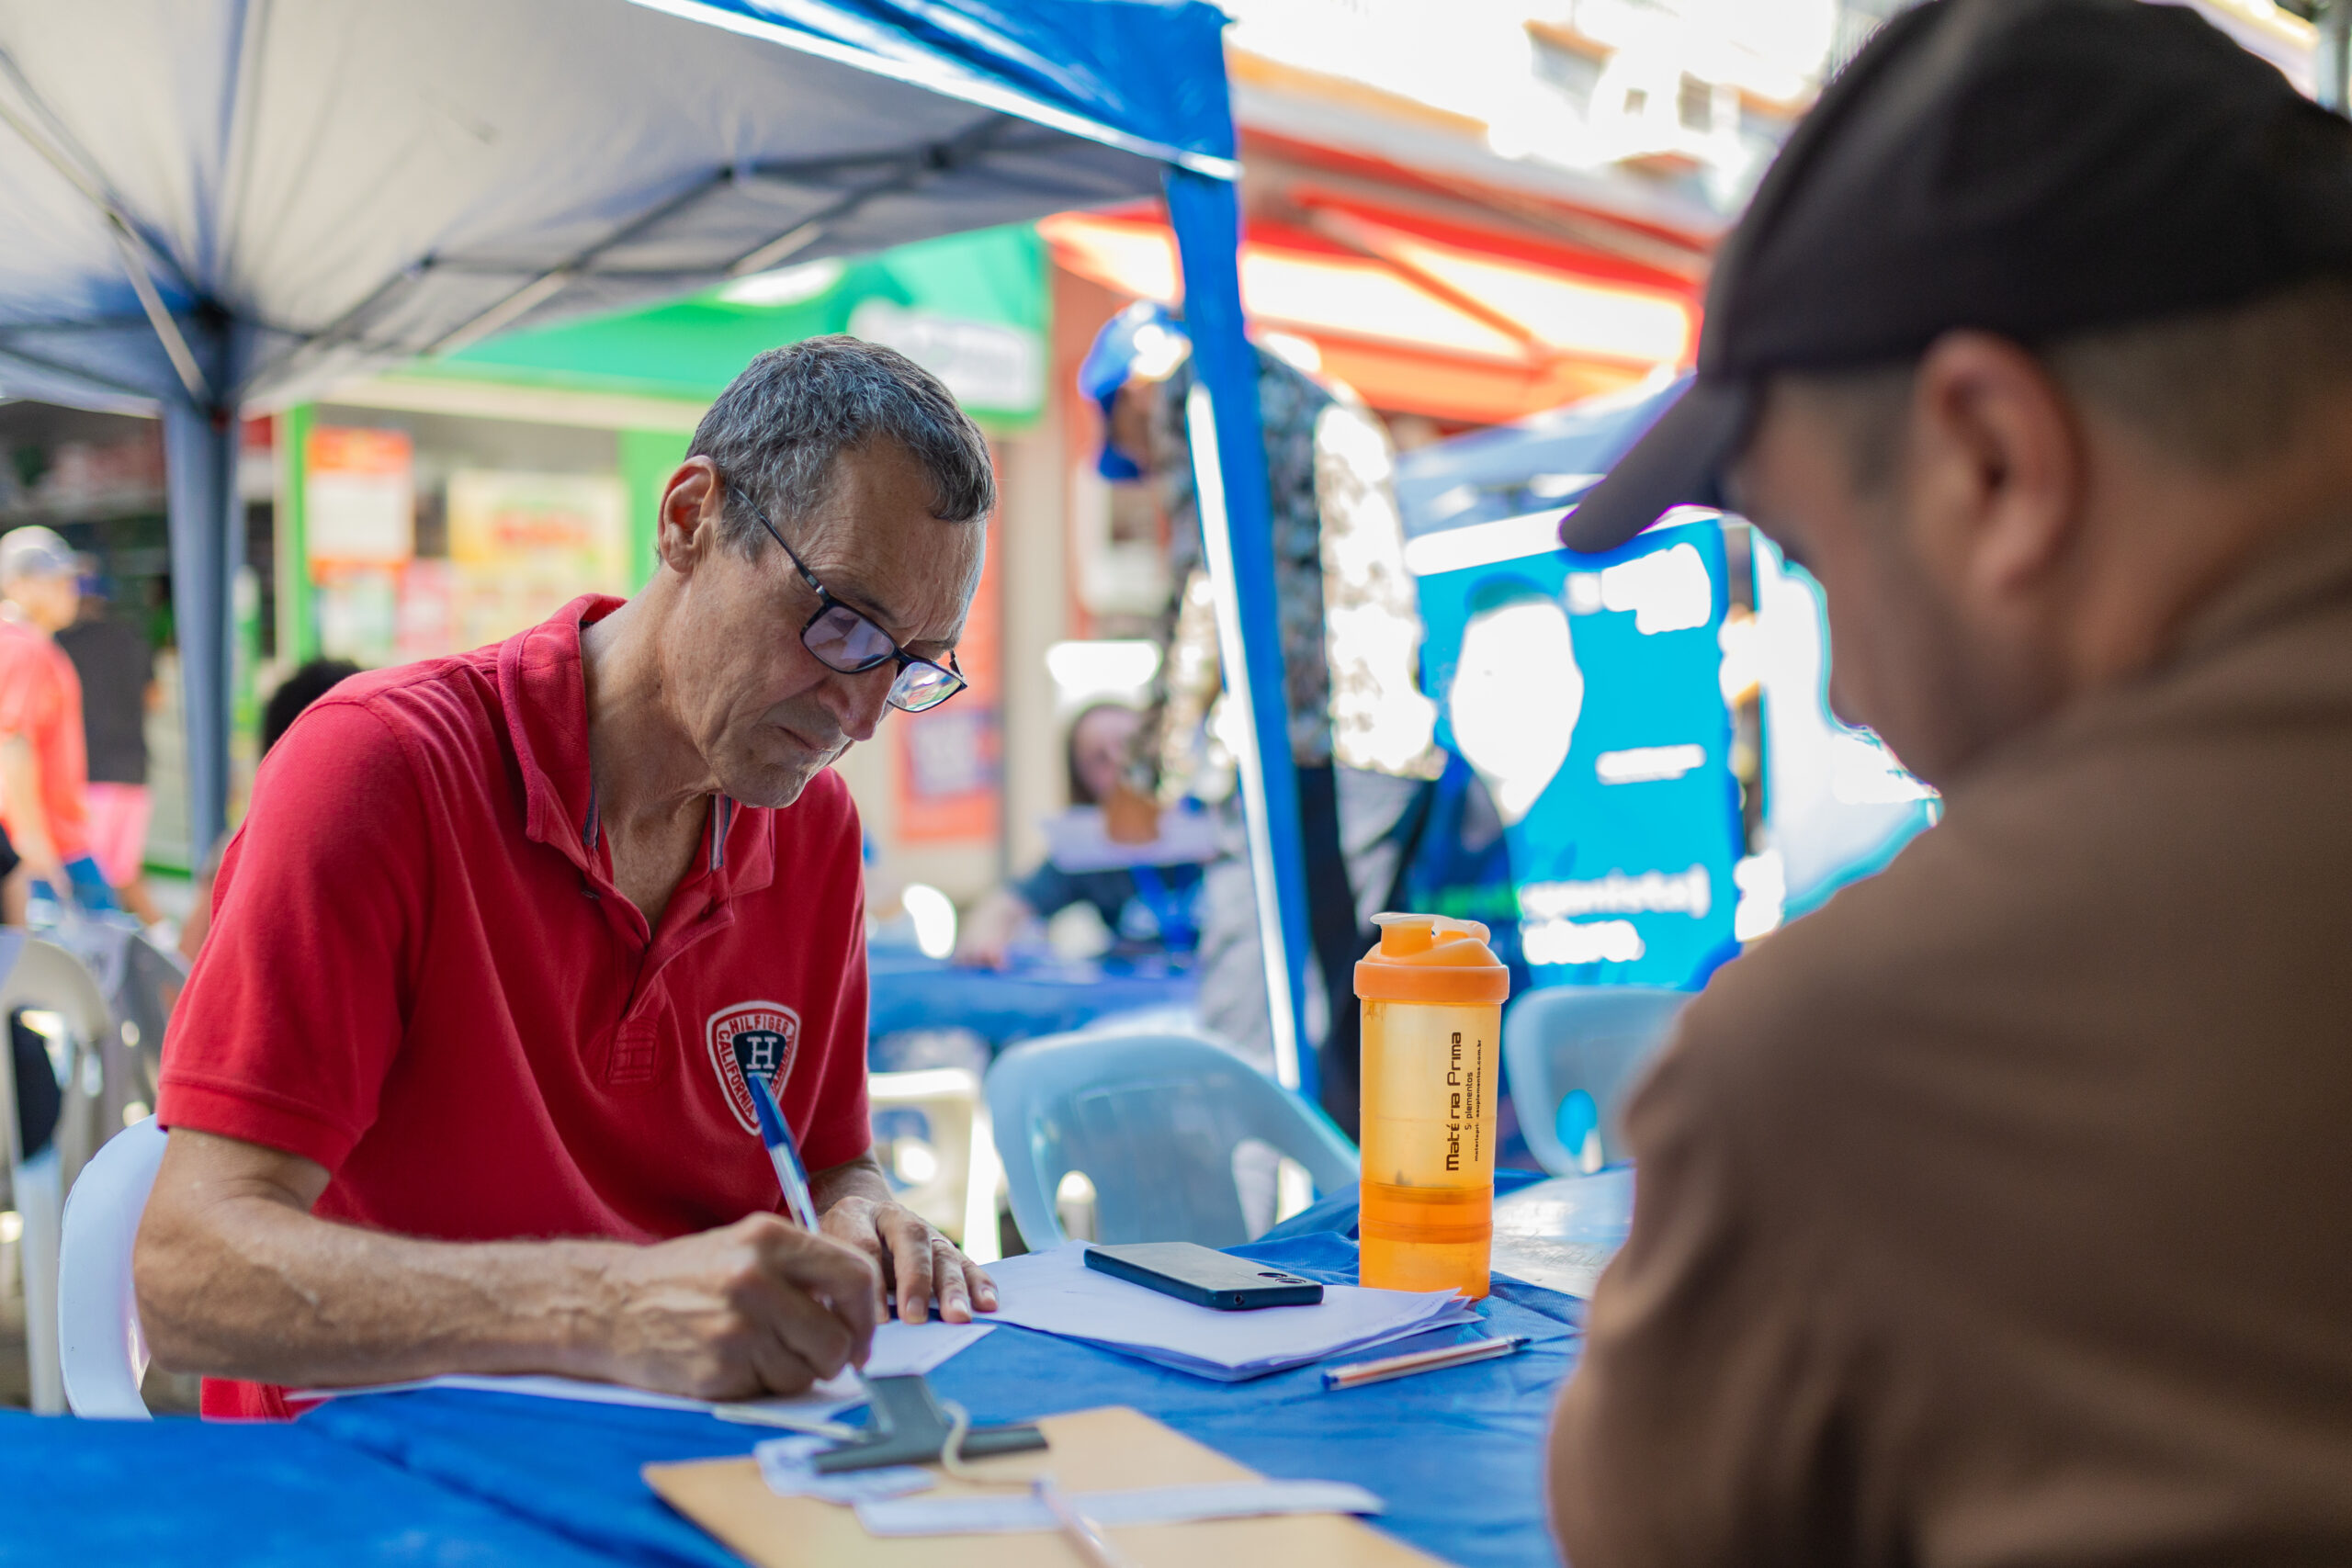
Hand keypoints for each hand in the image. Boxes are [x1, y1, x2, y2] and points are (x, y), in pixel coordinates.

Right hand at [588, 1213, 879, 1399]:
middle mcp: (756, 1279)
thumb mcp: (742, 1248)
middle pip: (837, 1336)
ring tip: (759, 1354)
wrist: (608, 1306)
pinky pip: (771, 1390)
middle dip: (835, 1356)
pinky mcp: (719, 1369)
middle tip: (818, 1358)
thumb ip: (799, 1269)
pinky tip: (732, 1365)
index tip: (860, 1335)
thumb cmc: (684, 1279)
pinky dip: (761, 1386)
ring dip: (794, 1373)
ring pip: (807, 1371)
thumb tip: (857, 1312)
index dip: (867, 1314)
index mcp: (769, 1239)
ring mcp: (737, 1326)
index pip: (854, 1275)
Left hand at [822, 1196, 997, 1323]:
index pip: (865, 1245)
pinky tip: (987, 1304)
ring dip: (952, 1288)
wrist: (857, 1212)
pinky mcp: (945, 1248)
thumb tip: (841, 1324)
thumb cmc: (832, 1244)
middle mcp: (895, 1217)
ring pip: (942, 1254)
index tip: (876, 1320)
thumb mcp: (818, 1252)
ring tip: (958, 1317)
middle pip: (910, 1243)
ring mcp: (924, 1231)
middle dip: (915, 1282)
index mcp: (854, 1213)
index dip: (872, 1283)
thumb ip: (827, 1278)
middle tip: (914, 1318)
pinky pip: (966, 1263)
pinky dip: (979, 1283)